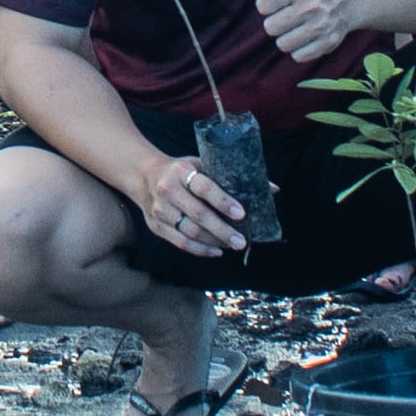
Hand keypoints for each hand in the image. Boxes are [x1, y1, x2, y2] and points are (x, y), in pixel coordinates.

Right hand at [130, 151, 249, 260]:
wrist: (143, 175)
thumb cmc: (181, 171)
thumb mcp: (201, 164)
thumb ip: (231, 176)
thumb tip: (273, 189)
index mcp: (181, 171)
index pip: (204, 187)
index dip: (223, 201)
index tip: (241, 214)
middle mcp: (168, 190)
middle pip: (198, 215)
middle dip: (223, 230)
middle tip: (242, 240)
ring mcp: (160, 210)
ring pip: (190, 232)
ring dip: (214, 242)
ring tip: (232, 245)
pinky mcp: (156, 226)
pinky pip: (180, 242)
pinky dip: (200, 250)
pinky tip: (216, 251)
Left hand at [250, 0, 360, 61]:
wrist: (348, 0)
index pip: (262, 5)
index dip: (269, 2)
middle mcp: (311, 6)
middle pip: (270, 27)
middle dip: (277, 20)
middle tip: (291, 12)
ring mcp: (321, 26)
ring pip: (282, 44)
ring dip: (287, 36)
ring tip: (298, 24)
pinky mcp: (327, 43)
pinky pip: (298, 56)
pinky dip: (300, 49)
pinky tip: (308, 35)